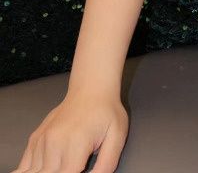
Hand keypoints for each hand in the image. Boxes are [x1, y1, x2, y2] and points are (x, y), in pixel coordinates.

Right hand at [10, 86, 128, 172]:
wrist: (91, 88)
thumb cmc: (106, 111)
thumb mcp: (117, 136)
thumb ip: (106, 164)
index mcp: (76, 143)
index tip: (79, 170)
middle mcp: (54, 142)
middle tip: (74, 166)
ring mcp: (42, 140)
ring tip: (61, 165)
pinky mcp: (35, 139)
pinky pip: (24, 166)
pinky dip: (29, 172)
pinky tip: (42, 169)